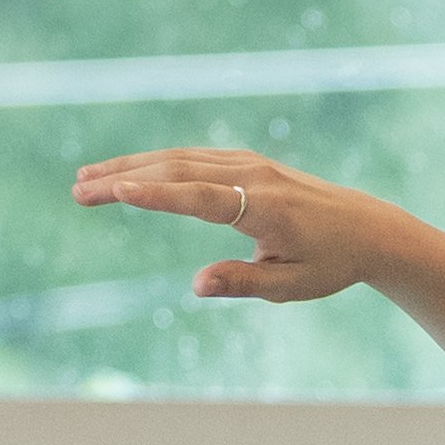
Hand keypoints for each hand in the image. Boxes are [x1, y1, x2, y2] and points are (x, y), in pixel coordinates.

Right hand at [70, 146, 381, 302]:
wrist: (367, 229)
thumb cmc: (330, 263)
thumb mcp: (291, 286)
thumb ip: (242, 282)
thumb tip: (197, 285)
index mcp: (265, 207)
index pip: (200, 197)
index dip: (157, 196)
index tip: (117, 193)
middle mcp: (252, 176)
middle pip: (177, 169)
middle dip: (123, 179)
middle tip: (77, 192)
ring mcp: (247, 163)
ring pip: (178, 158)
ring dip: (129, 167)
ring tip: (86, 181)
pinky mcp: (243, 162)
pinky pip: (190, 158)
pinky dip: (155, 163)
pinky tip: (125, 173)